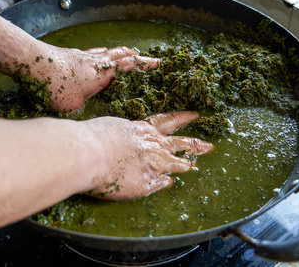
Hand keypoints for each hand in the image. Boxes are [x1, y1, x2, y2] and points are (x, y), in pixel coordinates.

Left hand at [28, 45, 159, 111]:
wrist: (31, 61)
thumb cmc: (53, 86)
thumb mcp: (72, 106)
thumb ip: (83, 107)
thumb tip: (85, 112)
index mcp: (102, 74)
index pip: (129, 67)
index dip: (145, 65)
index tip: (158, 63)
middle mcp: (95, 62)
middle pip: (121, 55)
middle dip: (135, 57)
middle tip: (145, 57)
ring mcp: (83, 56)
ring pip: (107, 52)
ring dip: (119, 52)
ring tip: (126, 52)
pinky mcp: (70, 54)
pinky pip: (92, 52)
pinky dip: (100, 52)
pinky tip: (96, 54)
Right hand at [83, 111, 213, 200]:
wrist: (89, 153)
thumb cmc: (93, 136)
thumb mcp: (111, 126)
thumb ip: (123, 133)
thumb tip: (123, 138)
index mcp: (143, 129)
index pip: (168, 121)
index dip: (182, 118)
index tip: (195, 115)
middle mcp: (153, 146)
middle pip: (181, 143)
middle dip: (196, 145)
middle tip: (209, 146)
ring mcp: (153, 164)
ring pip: (177, 164)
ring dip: (187, 165)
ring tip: (195, 166)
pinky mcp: (146, 183)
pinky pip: (161, 182)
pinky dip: (166, 182)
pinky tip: (169, 183)